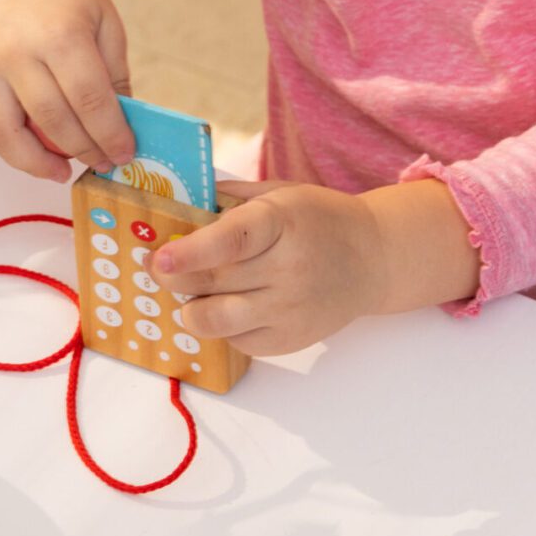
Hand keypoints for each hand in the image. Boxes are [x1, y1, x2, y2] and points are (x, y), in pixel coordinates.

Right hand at [0, 0, 138, 177]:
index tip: (122, 154)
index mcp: (58, 33)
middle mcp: (13, 48)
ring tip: (59, 170)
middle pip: (50, 121)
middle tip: (99, 163)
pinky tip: (26, 149)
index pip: (88, 100)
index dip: (109, 135)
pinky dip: (0, 146)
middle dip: (81, 151)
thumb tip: (119, 134)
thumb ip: (115, 79)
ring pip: (3, 133)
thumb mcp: (107, 27)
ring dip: (35, 163)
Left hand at [148, 177, 480, 354]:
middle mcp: (289, 268)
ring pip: (217, 321)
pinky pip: (238, 342)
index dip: (192, 251)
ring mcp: (291, 309)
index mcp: (282, 222)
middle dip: (175, 280)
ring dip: (191, 310)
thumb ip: (229, 198)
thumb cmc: (317, 219)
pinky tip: (230, 307)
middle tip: (161, 270)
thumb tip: (174, 202)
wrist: (373, 258)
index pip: (232, 241)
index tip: (161, 258)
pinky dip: (223, 328)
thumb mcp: (279, 193)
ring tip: (191, 295)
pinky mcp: (292, 340)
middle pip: (213, 282)